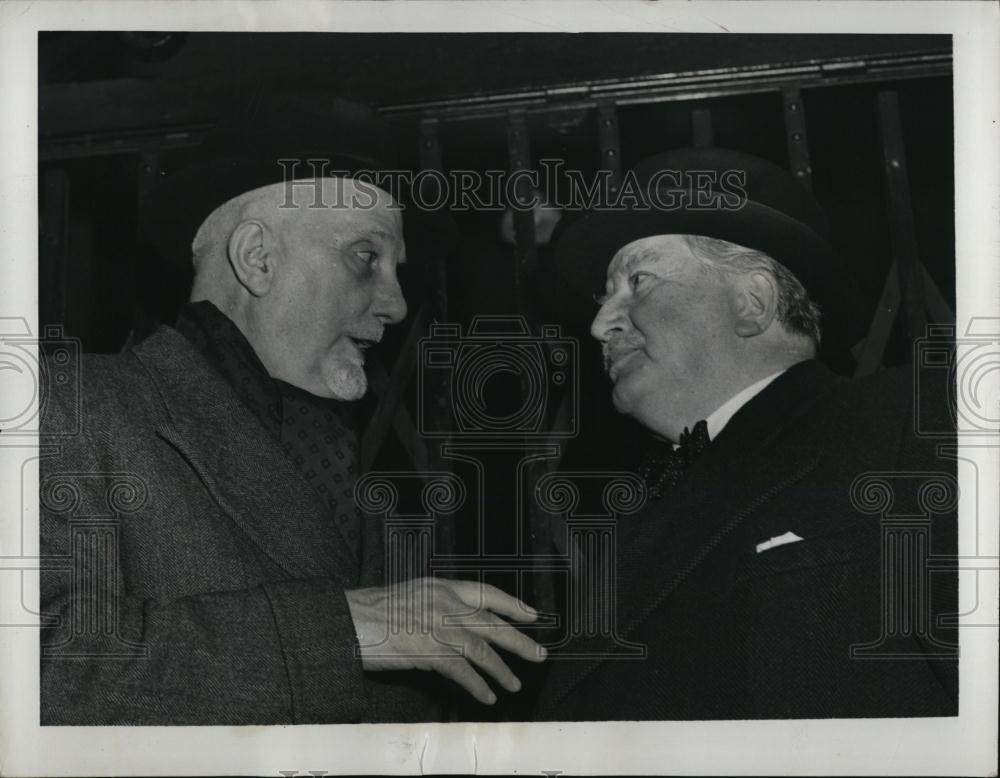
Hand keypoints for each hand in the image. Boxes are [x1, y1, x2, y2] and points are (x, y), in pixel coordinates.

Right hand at [345, 577, 546, 704]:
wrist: (352, 622)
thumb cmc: (374, 610)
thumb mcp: (413, 593)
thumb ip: (439, 602)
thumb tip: (461, 619)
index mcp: (442, 586)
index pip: (487, 592)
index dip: (512, 604)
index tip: (531, 615)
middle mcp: (447, 604)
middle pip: (493, 623)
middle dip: (520, 640)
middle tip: (539, 654)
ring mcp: (441, 628)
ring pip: (484, 650)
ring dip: (503, 670)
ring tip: (515, 684)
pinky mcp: (432, 653)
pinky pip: (463, 673)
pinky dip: (479, 686)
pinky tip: (488, 696)